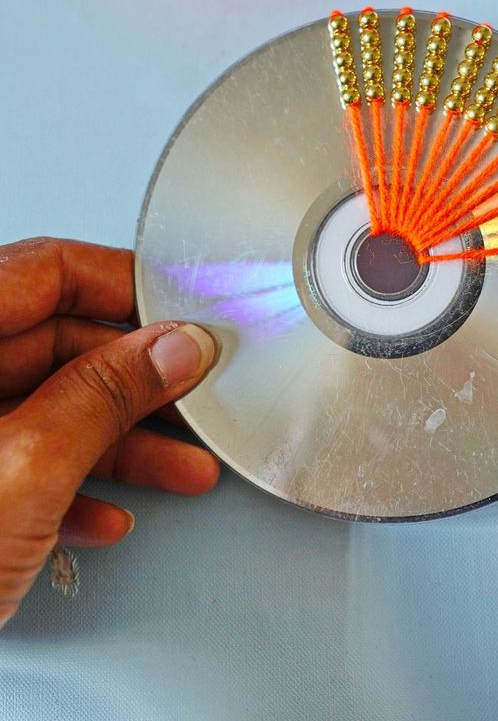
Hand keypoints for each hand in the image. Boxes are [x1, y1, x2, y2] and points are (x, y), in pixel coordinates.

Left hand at [0, 238, 217, 629]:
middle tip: (191, 392)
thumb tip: (169, 351)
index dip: (120, 282)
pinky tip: (106, 513)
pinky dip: (71, 485)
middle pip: (52, 345)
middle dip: (134, 378)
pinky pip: (20, 462)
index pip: (43, 271)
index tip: (179, 310)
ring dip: (120, 439)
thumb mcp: (21, 473)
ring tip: (179, 465)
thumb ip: (101, 398)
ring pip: (45, 408)